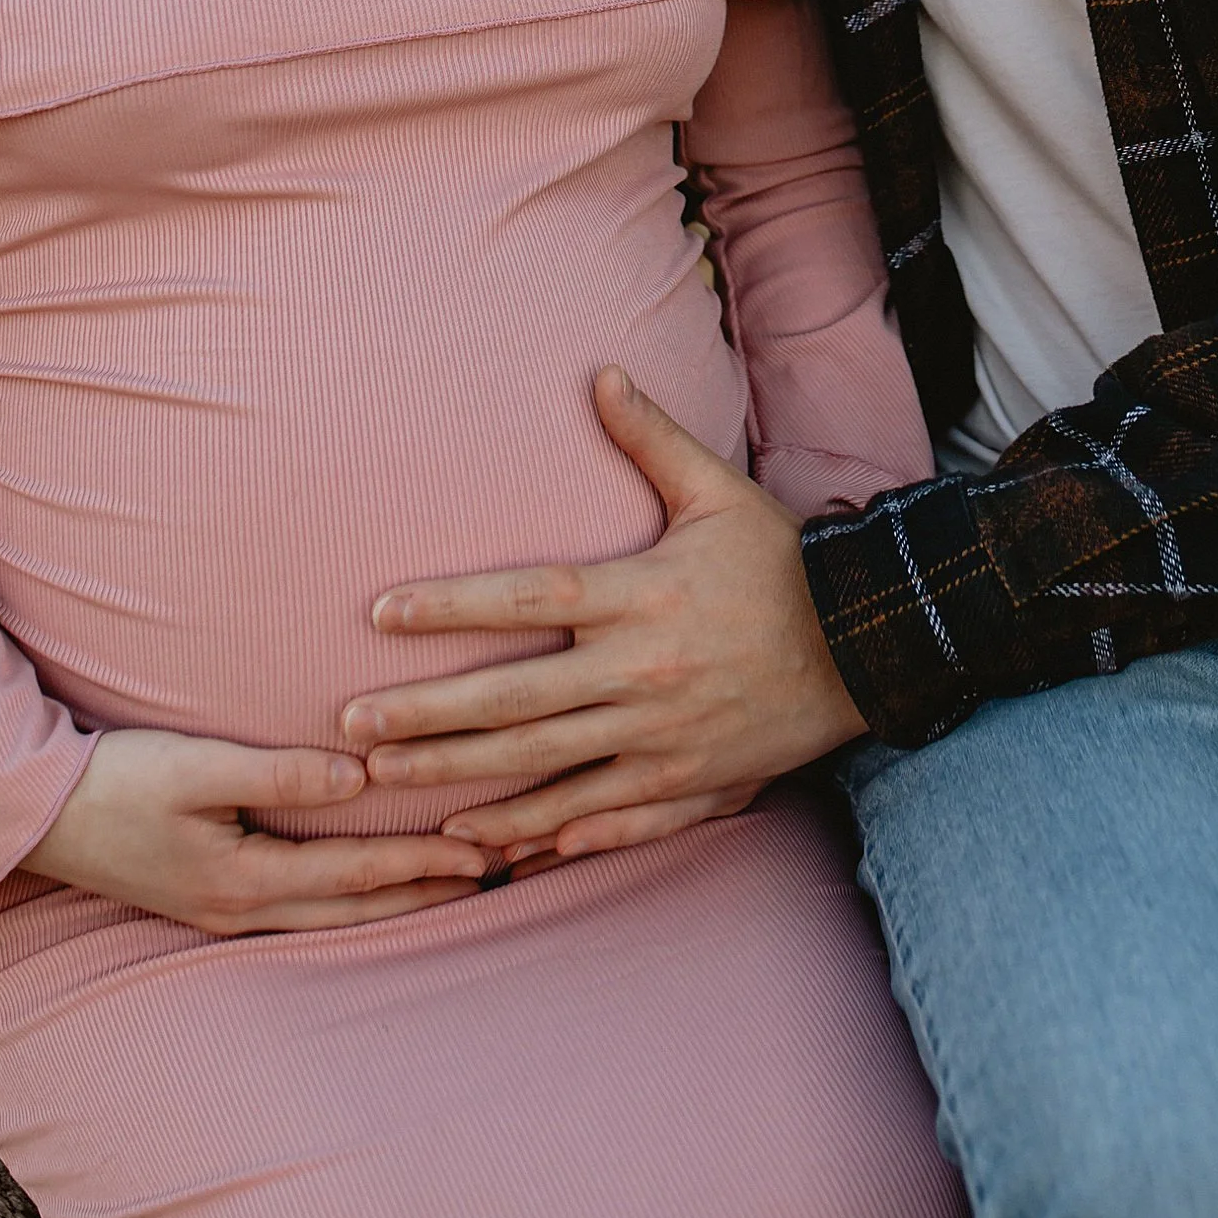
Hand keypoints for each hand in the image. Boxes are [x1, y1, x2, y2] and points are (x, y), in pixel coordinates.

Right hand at [22, 728, 491, 935]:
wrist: (33, 816)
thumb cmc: (113, 782)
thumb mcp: (195, 768)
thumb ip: (279, 772)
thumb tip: (361, 777)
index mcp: (245, 880)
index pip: (359, 871)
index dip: (427, 861)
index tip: (488, 851)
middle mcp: (244, 909)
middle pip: (359, 907)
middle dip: (430, 892)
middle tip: (500, 876)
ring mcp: (226, 912)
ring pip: (335, 913)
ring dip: (397, 899)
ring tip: (456, 884)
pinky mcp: (212, 897)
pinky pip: (307, 906)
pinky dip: (354, 894)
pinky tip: (374, 884)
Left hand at [344, 366, 867, 868]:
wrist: (867, 645)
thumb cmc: (782, 561)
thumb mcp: (720, 493)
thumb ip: (652, 440)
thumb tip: (600, 373)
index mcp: (642, 594)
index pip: (530, 597)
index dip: (451, 606)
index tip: (380, 613)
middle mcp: (642, 672)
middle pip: (514, 699)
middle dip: (425, 717)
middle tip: (350, 728)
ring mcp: (661, 738)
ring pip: (542, 766)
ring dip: (459, 779)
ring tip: (389, 786)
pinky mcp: (685, 784)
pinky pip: (599, 817)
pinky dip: (539, 833)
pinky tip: (482, 844)